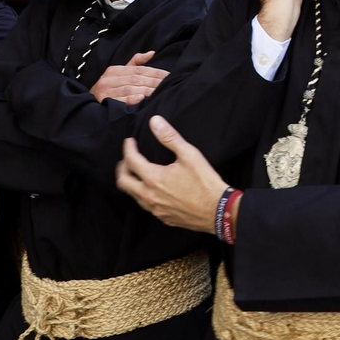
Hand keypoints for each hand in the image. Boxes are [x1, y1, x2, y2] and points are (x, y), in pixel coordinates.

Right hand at [90, 51, 168, 104]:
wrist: (88, 103)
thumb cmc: (110, 87)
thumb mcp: (120, 73)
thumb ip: (136, 62)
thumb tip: (152, 53)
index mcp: (115, 70)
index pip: (139, 70)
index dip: (155, 72)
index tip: (168, 76)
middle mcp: (109, 78)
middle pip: (136, 79)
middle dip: (153, 82)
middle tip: (168, 84)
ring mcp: (106, 91)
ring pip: (130, 89)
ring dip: (146, 90)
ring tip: (159, 92)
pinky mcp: (104, 102)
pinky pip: (119, 100)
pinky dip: (130, 99)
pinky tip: (141, 99)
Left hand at [115, 116, 226, 233]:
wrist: (217, 210)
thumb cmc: (204, 182)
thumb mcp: (189, 155)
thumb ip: (170, 137)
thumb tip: (154, 122)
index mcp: (152, 178)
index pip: (131, 161)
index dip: (128, 148)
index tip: (130, 141)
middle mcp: (148, 196)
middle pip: (123, 182)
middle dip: (122, 168)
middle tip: (126, 159)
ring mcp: (155, 210)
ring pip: (133, 196)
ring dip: (131, 183)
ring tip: (136, 174)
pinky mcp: (163, 218)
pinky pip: (146, 206)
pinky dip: (143, 195)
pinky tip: (152, 191)